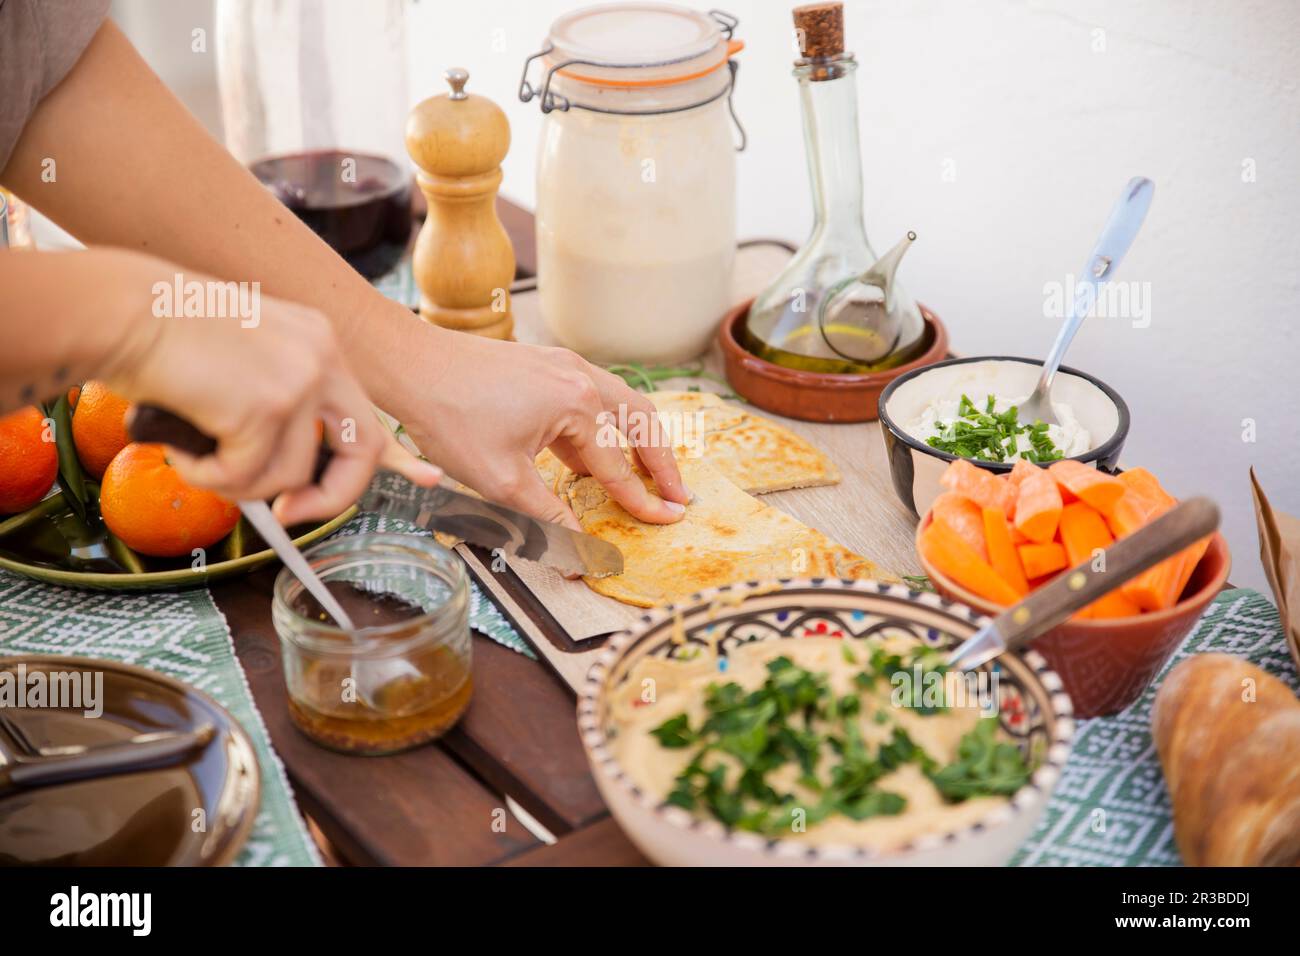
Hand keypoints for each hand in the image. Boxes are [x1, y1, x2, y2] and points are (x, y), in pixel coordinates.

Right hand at [110, 286, 439, 522]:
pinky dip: (209, 478)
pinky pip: (247, 477)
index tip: (429, 478)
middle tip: (288, 514)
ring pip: (291, 475)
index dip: (400, 454)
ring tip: (196, 454)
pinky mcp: (269, 405)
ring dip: (239, 484)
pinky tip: (182, 447)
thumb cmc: (161, 340)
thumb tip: (285, 482)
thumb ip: (275, 412)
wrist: (121, 313)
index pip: (370, 409)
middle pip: (362, 452)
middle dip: (330, 497)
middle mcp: (321, 356)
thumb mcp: (240, 368)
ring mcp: (300, 379)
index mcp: (318, 343)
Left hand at [403, 332, 689, 529]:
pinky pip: (593, 396)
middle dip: (662, 461)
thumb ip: (548, 518)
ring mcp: (565, 365)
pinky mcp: (546, 364)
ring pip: (621, 403)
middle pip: (641, 421)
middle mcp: (582, 378)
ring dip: (640, 439)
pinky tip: (597, 453)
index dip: (643, 500)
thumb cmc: (451, 418)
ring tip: (652, 472)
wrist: (411, 366)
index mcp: (579, 405)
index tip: (669, 519)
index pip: (619, 465)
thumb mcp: (502, 481)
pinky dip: (607, 425)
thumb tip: (579, 552)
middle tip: (678, 494)